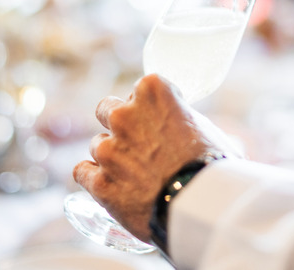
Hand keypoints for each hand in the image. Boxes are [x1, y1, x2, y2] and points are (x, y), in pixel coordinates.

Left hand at [73, 74, 230, 241]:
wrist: (201, 205)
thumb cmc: (211, 165)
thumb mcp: (206, 128)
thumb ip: (182, 119)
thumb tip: (182, 128)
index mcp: (153, 92)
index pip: (142, 88)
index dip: (151, 105)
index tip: (160, 118)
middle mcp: (124, 115)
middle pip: (107, 108)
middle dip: (120, 123)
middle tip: (139, 143)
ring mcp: (108, 149)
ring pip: (97, 145)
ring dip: (111, 156)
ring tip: (135, 175)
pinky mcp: (99, 181)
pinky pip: (82, 172)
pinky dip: (94, 178)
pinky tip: (110, 186)